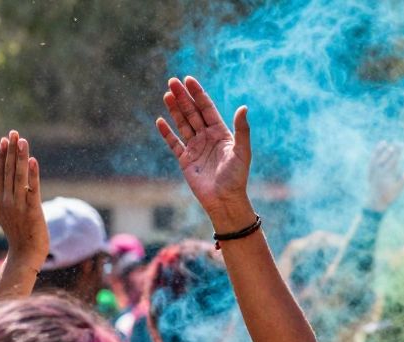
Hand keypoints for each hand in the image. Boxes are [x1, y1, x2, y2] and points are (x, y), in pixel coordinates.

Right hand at [0, 131, 47, 268]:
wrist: (25, 255)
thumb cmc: (16, 234)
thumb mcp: (2, 214)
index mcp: (0, 199)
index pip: (0, 173)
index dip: (2, 156)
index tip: (4, 140)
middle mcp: (7, 200)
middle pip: (8, 171)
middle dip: (11, 151)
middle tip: (13, 132)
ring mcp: (19, 205)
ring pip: (18, 177)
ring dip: (20, 157)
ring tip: (22, 140)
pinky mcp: (32, 210)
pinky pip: (32, 189)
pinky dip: (32, 174)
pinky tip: (33, 160)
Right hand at [157, 76, 252, 223]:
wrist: (225, 200)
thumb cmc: (237, 177)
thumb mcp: (242, 152)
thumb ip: (242, 130)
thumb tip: (243, 107)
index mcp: (221, 133)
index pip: (207, 109)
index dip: (198, 94)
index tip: (189, 79)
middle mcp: (207, 138)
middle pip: (192, 113)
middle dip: (183, 97)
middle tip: (172, 81)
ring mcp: (195, 148)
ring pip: (182, 124)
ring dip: (174, 110)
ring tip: (167, 94)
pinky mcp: (185, 160)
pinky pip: (174, 143)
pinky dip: (167, 133)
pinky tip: (160, 121)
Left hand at [365, 141, 403, 211]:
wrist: (374, 202)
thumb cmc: (387, 197)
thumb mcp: (396, 191)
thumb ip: (402, 182)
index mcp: (387, 174)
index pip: (394, 160)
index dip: (398, 152)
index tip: (402, 145)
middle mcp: (379, 171)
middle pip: (386, 157)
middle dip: (392, 149)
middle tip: (397, 143)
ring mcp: (373, 171)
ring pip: (377, 157)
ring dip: (381, 150)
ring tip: (384, 142)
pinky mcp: (369, 172)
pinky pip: (371, 161)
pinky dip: (374, 154)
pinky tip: (376, 151)